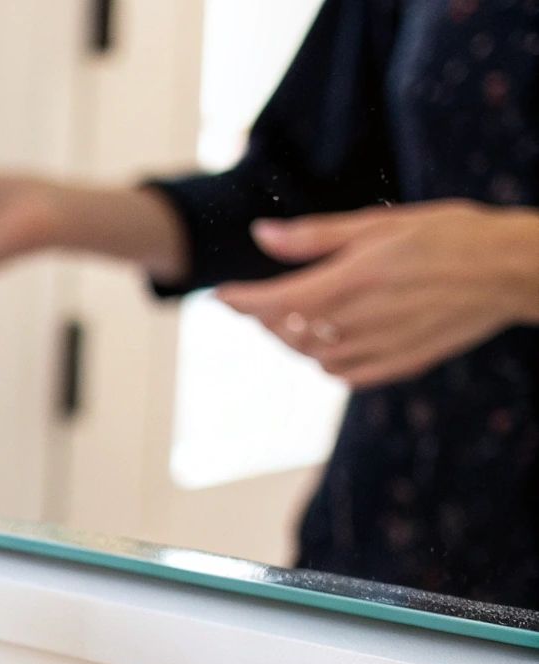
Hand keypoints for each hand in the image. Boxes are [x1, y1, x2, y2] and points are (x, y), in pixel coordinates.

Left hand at [217, 201, 538, 388]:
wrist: (511, 271)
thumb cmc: (449, 235)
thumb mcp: (379, 224)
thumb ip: (315, 236)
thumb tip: (260, 235)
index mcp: (350, 281)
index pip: (272, 303)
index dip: (239, 301)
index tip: (219, 296)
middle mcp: (359, 321)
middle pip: (285, 332)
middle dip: (264, 317)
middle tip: (260, 298)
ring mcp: (379, 348)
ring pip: (310, 355)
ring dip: (293, 338)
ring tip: (296, 314)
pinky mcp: (399, 365)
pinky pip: (342, 373)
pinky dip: (326, 357)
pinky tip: (333, 338)